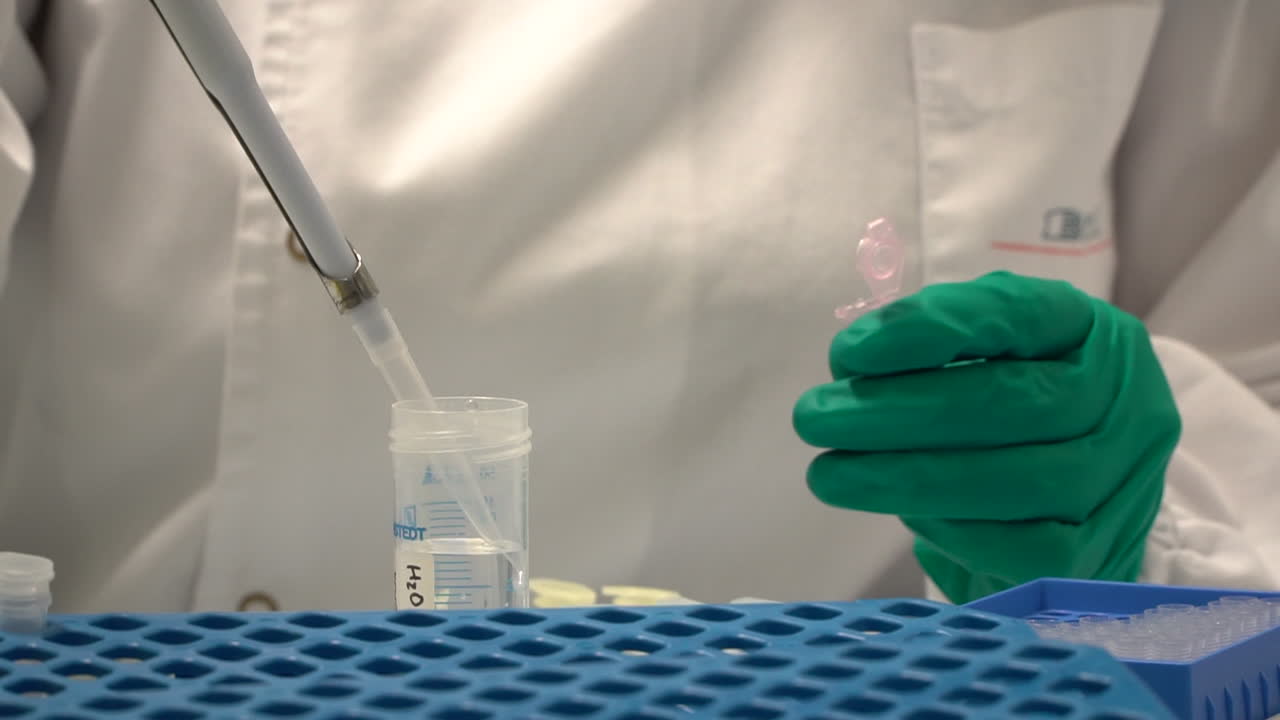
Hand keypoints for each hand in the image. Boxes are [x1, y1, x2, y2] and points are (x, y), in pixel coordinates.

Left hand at [793, 271, 1180, 603]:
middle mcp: (1123, 402)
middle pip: (1010, 402)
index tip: (850, 351)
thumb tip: (851, 365)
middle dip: (898, 411)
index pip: (1018, 315)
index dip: (933, 328)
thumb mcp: (987, 349)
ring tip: (830, 474)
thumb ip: (928, 341)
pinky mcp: (1099, 552)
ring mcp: (1119, 481)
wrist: (1087, 494)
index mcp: (1092, 333)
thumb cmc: (1017, 406)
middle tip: (815, 418)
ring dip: (906, 478)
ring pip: (1015, 481)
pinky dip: (953, 529)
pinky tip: (904, 514)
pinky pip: (1022, 546)